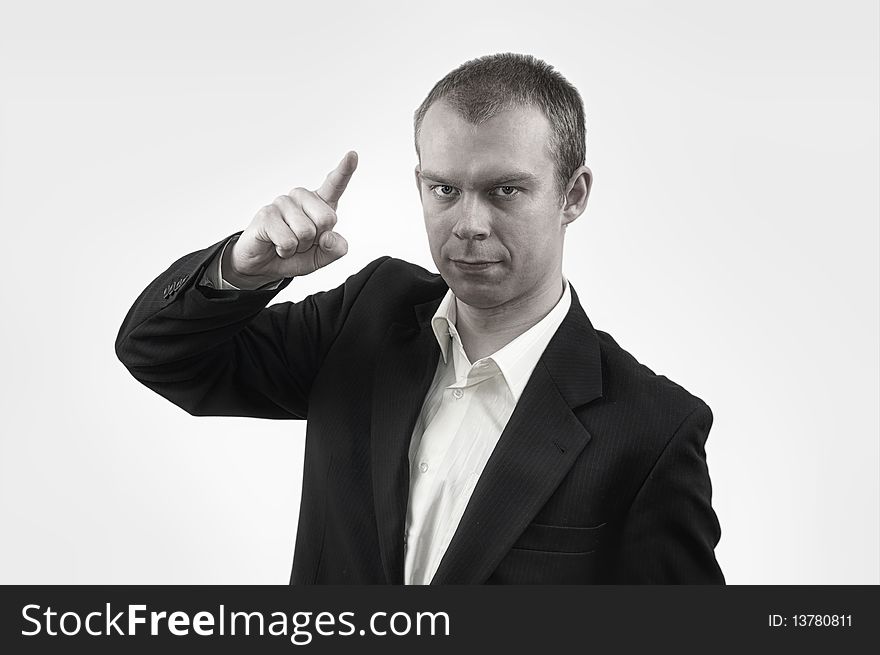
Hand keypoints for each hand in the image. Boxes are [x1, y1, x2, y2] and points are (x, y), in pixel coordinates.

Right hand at [224, 151, 356, 286]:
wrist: (263, 266)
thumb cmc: (294, 256)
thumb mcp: (322, 258)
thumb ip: (335, 249)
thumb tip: (328, 236)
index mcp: (320, 204)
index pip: (334, 185)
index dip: (344, 170)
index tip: (352, 154)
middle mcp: (302, 198)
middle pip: (327, 218)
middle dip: (317, 240)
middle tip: (301, 243)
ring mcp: (283, 203)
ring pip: (306, 232)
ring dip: (298, 247)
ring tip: (287, 244)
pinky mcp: (267, 214)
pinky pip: (288, 241)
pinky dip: (285, 250)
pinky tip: (276, 245)